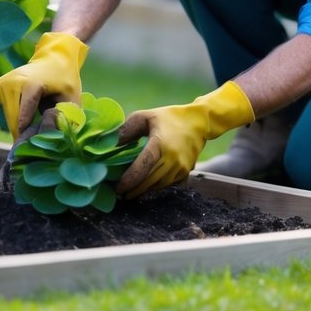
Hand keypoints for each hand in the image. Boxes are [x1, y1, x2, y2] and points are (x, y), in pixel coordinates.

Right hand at [0, 32, 86, 135]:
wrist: (55, 56)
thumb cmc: (65, 78)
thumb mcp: (71, 98)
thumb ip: (65, 117)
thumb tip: (57, 137)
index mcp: (30, 85)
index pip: (22, 118)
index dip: (26, 135)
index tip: (31, 149)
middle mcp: (12, 82)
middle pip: (13, 119)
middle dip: (23, 132)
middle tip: (35, 141)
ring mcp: (3, 82)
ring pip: (8, 116)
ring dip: (19, 124)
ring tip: (33, 126)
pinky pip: (6, 109)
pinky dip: (16, 114)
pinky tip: (28, 111)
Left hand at [115, 82, 254, 198]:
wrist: (199, 122)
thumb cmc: (169, 117)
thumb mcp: (145, 117)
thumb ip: (127, 129)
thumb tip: (112, 144)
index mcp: (160, 144)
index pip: (142, 168)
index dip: (129, 180)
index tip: (117, 187)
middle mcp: (172, 159)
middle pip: (149, 181)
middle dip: (133, 190)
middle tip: (120, 193)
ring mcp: (181, 167)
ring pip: (158, 186)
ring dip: (144, 190)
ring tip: (130, 191)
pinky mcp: (186, 172)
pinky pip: (168, 184)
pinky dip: (156, 186)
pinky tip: (147, 185)